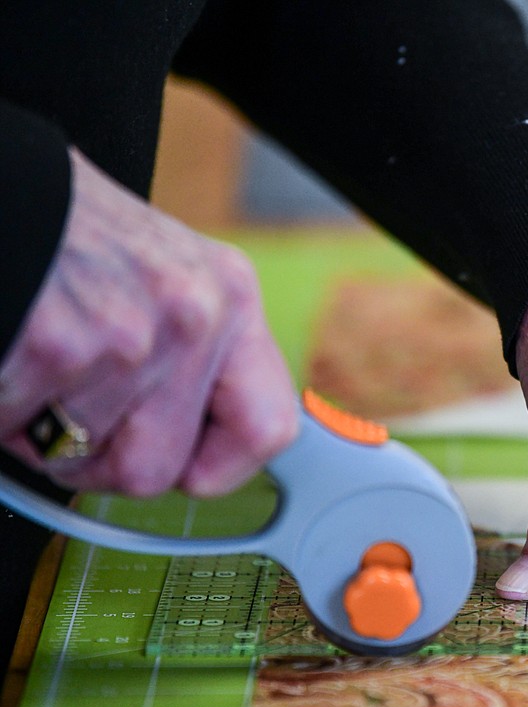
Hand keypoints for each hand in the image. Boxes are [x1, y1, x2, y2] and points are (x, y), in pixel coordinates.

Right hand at [0, 148, 297, 496]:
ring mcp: (127, 335)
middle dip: (98, 460)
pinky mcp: (53, 344)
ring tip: (36, 364)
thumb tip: (199, 448)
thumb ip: (196, 357)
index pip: (270, 427)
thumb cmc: (76, 231)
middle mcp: (195, 317)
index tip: (190, 470)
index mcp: (233, 299)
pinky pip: (16, 432)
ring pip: (79, 458)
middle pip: (155, 469)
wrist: (6, 184)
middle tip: (69, 418)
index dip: (220, 466)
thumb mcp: (170, 277)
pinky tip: (11, 359)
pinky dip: (1, 412)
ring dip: (40, 430)